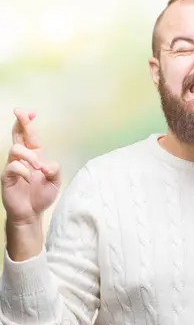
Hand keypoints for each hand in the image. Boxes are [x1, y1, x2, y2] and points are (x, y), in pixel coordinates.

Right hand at [1, 108, 60, 224]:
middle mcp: (22, 158)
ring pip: (16, 148)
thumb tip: (46, 163)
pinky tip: (29, 179)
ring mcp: (13, 166)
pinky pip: (12, 166)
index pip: (30, 136)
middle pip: (18, 135)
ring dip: (29, 156)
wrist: (31, 213)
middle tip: (20, 112)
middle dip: (19, 122)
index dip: (29, 124)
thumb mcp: (55, 181)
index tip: (31, 113)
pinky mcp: (7, 176)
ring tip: (38, 168)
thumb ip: (55, 169)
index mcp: (34, 156)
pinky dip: (24, 171)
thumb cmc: (41, 195)